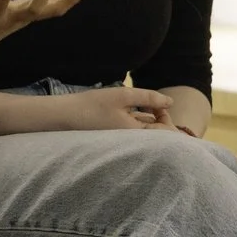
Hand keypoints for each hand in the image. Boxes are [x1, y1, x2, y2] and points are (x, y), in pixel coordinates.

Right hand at [53, 86, 180, 131]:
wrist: (66, 116)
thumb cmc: (94, 105)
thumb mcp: (124, 96)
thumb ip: (149, 98)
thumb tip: (170, 102)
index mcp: (136, 134)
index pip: (165, 132)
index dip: (167, 116)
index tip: (158, 104)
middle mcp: (132, 141)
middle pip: (157, 134)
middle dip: (160, 118)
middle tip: (152, 104)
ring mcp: (124, 139)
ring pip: (145, 130)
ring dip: (149, 118)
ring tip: (144, 105)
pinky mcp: (118, 135)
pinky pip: (134, 129)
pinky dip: (138, 120)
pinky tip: (133, 109)